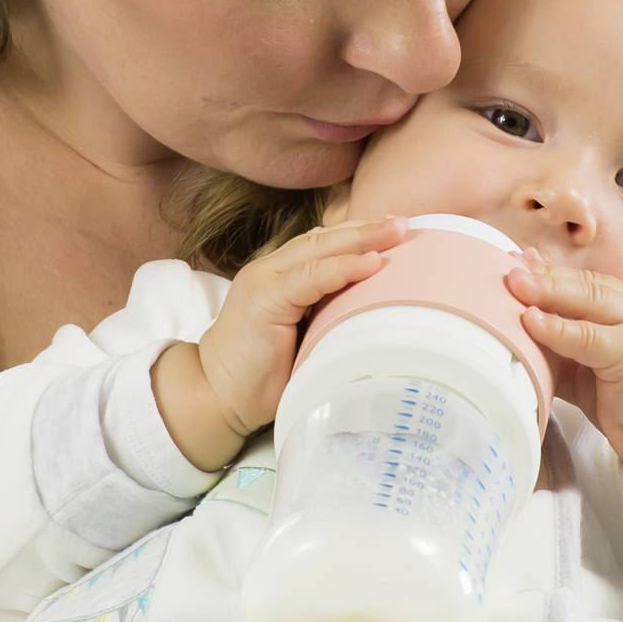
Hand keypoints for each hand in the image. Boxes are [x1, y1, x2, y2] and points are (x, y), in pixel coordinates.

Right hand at [159, 215, 408, 469]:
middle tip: (403, 224)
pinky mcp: (264, 300)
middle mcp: (270, 270)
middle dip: (366, 228)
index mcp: (279, 275)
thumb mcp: (303, 336)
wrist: (219, 397)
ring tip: (396, 233)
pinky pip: (312, 277)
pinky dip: (343, 268)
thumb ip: (328, 314)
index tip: (393, 231)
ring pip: (319, 248)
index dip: (358, 234)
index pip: (322, 243)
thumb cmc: (263, 375)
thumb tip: (378, 309)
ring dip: (361, 239)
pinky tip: (371, 262)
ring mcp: (264, 281)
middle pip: (324, 238)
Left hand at [503, 256, 622, 472]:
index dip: (548, 272)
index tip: (513, 263)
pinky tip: (532, 322)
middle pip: (585, 283)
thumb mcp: (587, 366)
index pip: (583, 280)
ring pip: (589, 300)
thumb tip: (515, 324)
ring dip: (549, 292)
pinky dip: (559, 329)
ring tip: (514, 286)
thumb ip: (561, 344)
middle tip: (507, 269)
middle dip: (544, 275)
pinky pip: (590, 336)